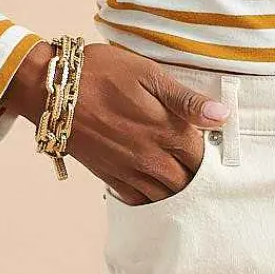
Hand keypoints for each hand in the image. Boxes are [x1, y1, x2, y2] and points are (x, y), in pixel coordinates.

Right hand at [4, 40, 229, 201]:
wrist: (52, 90)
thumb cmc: (101, 73)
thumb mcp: (149, 74)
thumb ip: (187, 100)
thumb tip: (222, 117)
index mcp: (166, 132)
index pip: (203, 157)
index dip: (211, 153)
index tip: (212, 144)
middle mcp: (150, 159)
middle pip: (188, 182)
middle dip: (197, 175)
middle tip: (197, 161)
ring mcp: (128, 171)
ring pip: (165, 195)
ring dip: (176, 188)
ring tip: (179, 174)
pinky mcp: (108, 176)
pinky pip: (138, 200)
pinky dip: (150, 197)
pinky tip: (153, 184)